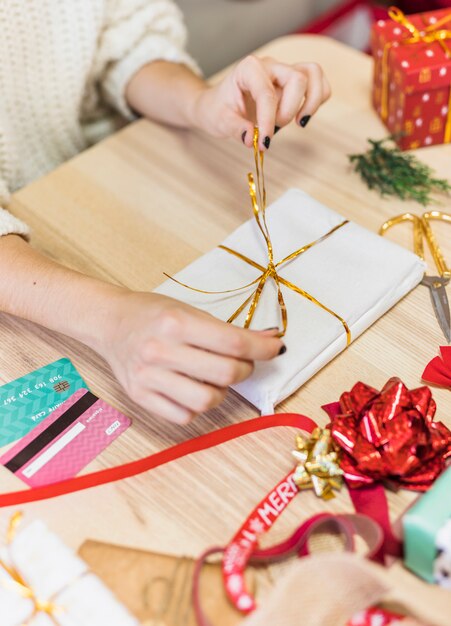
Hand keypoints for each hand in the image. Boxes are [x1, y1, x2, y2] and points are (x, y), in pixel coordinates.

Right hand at [100, 291, 283, 423]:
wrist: (110, 322)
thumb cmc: (153, 314)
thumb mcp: (190, 312)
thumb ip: (228, 331)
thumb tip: (271, 341)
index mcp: (176, 323)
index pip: (233, 342)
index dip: (263, 348)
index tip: (276, 348)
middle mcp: (160, 351)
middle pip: (225, 374)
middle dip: (245, 369)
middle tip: (242, 362)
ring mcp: (148, 377)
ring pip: (207, 401)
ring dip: (221, 391)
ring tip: (213, 378)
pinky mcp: (140, 397)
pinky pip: (184, 416)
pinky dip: (197, 406)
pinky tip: (193, 389)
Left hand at [193, 55, 330, 149]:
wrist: (218, 104)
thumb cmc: (218, 108)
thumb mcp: (220, 121)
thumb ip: (236, 129)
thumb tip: (251, 139)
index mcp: (249, 69)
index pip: (267, 93)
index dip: (268, 121)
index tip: (263, 143)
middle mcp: (270, 66)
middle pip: (297, 79)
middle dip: (288, 111)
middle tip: (274, 129)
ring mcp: (284, 72)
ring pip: (314, 74)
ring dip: (311, 102)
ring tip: (299, 122)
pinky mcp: (293, 83)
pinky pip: (317, 83)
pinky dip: (317, 100)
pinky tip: (302, 117)